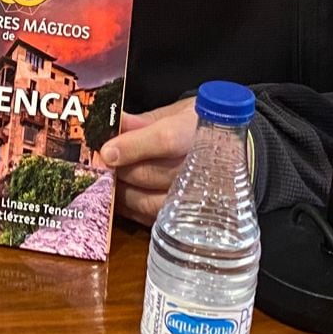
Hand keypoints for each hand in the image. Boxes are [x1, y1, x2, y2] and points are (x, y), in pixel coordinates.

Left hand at [101, 97, 196, 224]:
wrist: (236, 154)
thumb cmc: (199, 129)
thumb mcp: (177, 114)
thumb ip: (145, 121)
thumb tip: (116, 121)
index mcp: (199, 132)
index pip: (165, 141)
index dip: (133, 146)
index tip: (106, 151)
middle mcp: (201, 168)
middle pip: (150, 174)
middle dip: (119, 170)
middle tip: (96, 164)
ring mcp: (197, 198)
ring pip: (148, 201)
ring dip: (121, 192)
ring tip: (105, 181)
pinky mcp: (188, 218)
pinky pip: (152, 219)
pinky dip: (130, 210)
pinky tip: (118, 198)